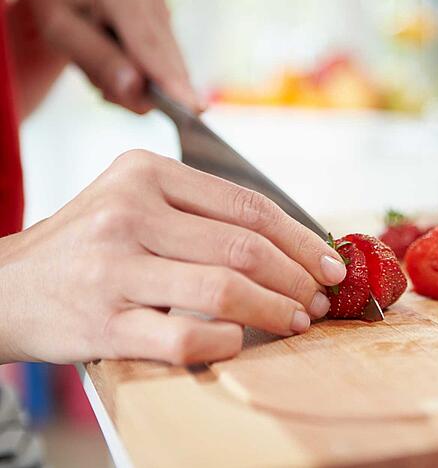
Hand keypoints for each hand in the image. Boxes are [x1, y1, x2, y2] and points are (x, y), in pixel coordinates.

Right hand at [0, 150, 346, 364]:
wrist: (6, 287)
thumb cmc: (90, 246)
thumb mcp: (135, 203)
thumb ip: (202, 212)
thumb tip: (292, 242)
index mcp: (146, 173)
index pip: (248, 206)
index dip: (300, 238)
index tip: (329, 263)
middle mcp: (129, 212)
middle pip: (245, 247)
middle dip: (296, 278)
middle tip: (318, 298)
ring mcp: (113, 267)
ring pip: (224, 289)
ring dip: (274, 310)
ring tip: (295, 320)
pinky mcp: (103, 322)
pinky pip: (186, 333)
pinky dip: (225, 340)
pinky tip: (238, 340)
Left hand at [15, 0, 201, 112]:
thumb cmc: (61, 9)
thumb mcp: (60, 33)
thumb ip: (97, 60)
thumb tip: (135, 87)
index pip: (148, 47)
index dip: (169, 79)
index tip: (191, 107)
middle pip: (163, 62)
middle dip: (144, 91)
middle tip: (105, 92)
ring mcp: (163, 10)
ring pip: (169, 68)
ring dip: (141, 84)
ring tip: (105, 70)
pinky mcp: (169, 22)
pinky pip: (167, 65)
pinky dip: (146, 76)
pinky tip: (123, 65)